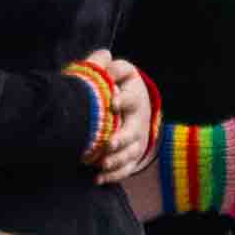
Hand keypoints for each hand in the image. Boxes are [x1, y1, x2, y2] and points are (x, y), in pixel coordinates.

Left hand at [75, 56, 153, 191]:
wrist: (130, 107)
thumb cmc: (118, 87)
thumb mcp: (117, 74)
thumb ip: (109, 66)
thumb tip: (104, 56)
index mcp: (133, 100)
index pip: (132, 99)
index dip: (124, 100)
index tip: (112, 102)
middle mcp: (137, 122)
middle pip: (133, 132)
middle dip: (121, 139)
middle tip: (108, 144)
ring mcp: (135, 141)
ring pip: (130, 154)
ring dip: (116, 160)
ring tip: (101, 164)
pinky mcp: (130, 156)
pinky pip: (125, 169)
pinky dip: (113, 176)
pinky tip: (97, 179)